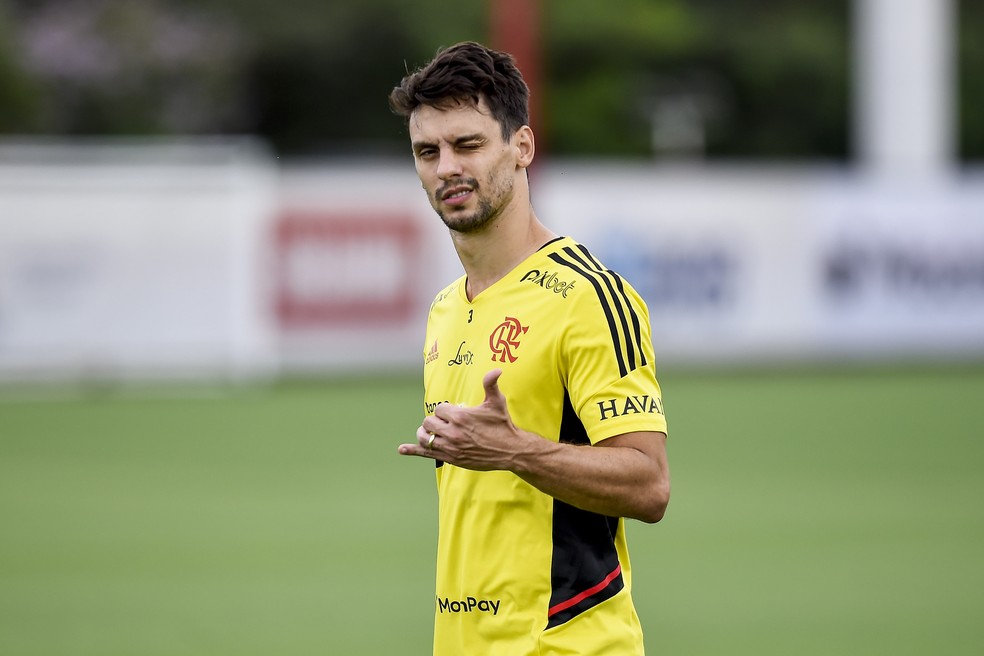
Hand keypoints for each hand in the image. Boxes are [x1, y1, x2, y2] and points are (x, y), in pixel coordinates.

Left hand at [398, 369, 531, 470]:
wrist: (510, 450)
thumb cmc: (503, 425)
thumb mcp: (497, 402)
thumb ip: (491, 384)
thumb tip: (496, 369)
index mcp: (459, 416)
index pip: (438, 409)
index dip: (445, 410)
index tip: (455, 413)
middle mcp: (452, 432)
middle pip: (428, 422)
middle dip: (435, 420)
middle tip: (446, 422)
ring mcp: (449, 447)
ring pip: (424, 437)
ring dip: (425, 432)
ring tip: (432, 431)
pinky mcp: (450, 458)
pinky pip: (425, 454)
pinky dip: (412, 450)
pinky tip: (402, 449)